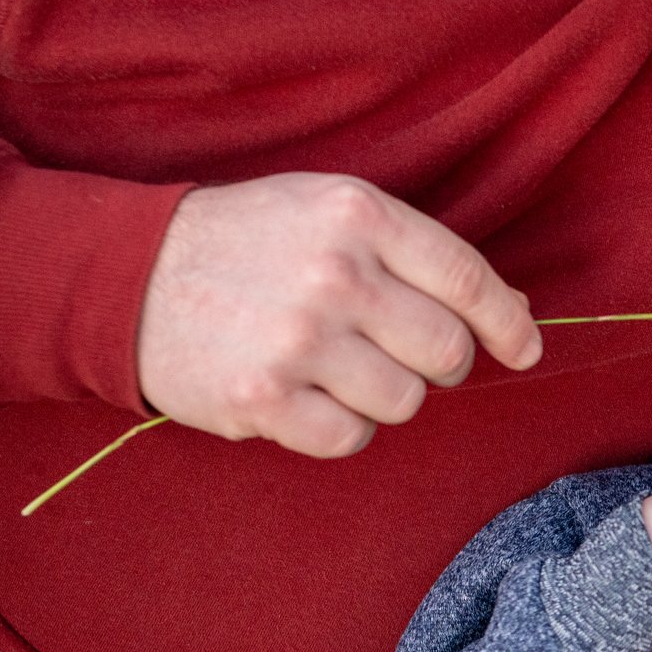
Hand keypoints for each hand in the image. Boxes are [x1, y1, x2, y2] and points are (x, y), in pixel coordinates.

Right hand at [136, 174, 541, 458]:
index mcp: (359, 215)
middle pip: (447, 351)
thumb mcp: (328, 213)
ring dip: (382, 397)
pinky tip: (304, 397)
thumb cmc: (248, 243)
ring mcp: (298, 339)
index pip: (469, 280)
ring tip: (333, 367)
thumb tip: (511, 314)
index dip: (508, 324)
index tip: (524, 350)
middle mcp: (335, 274)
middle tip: (392, 352)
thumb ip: (414, 254)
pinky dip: (338, 428)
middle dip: (436, 363)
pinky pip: (350, 439)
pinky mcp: (263, 398)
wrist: (127, 274)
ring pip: (405, 402)